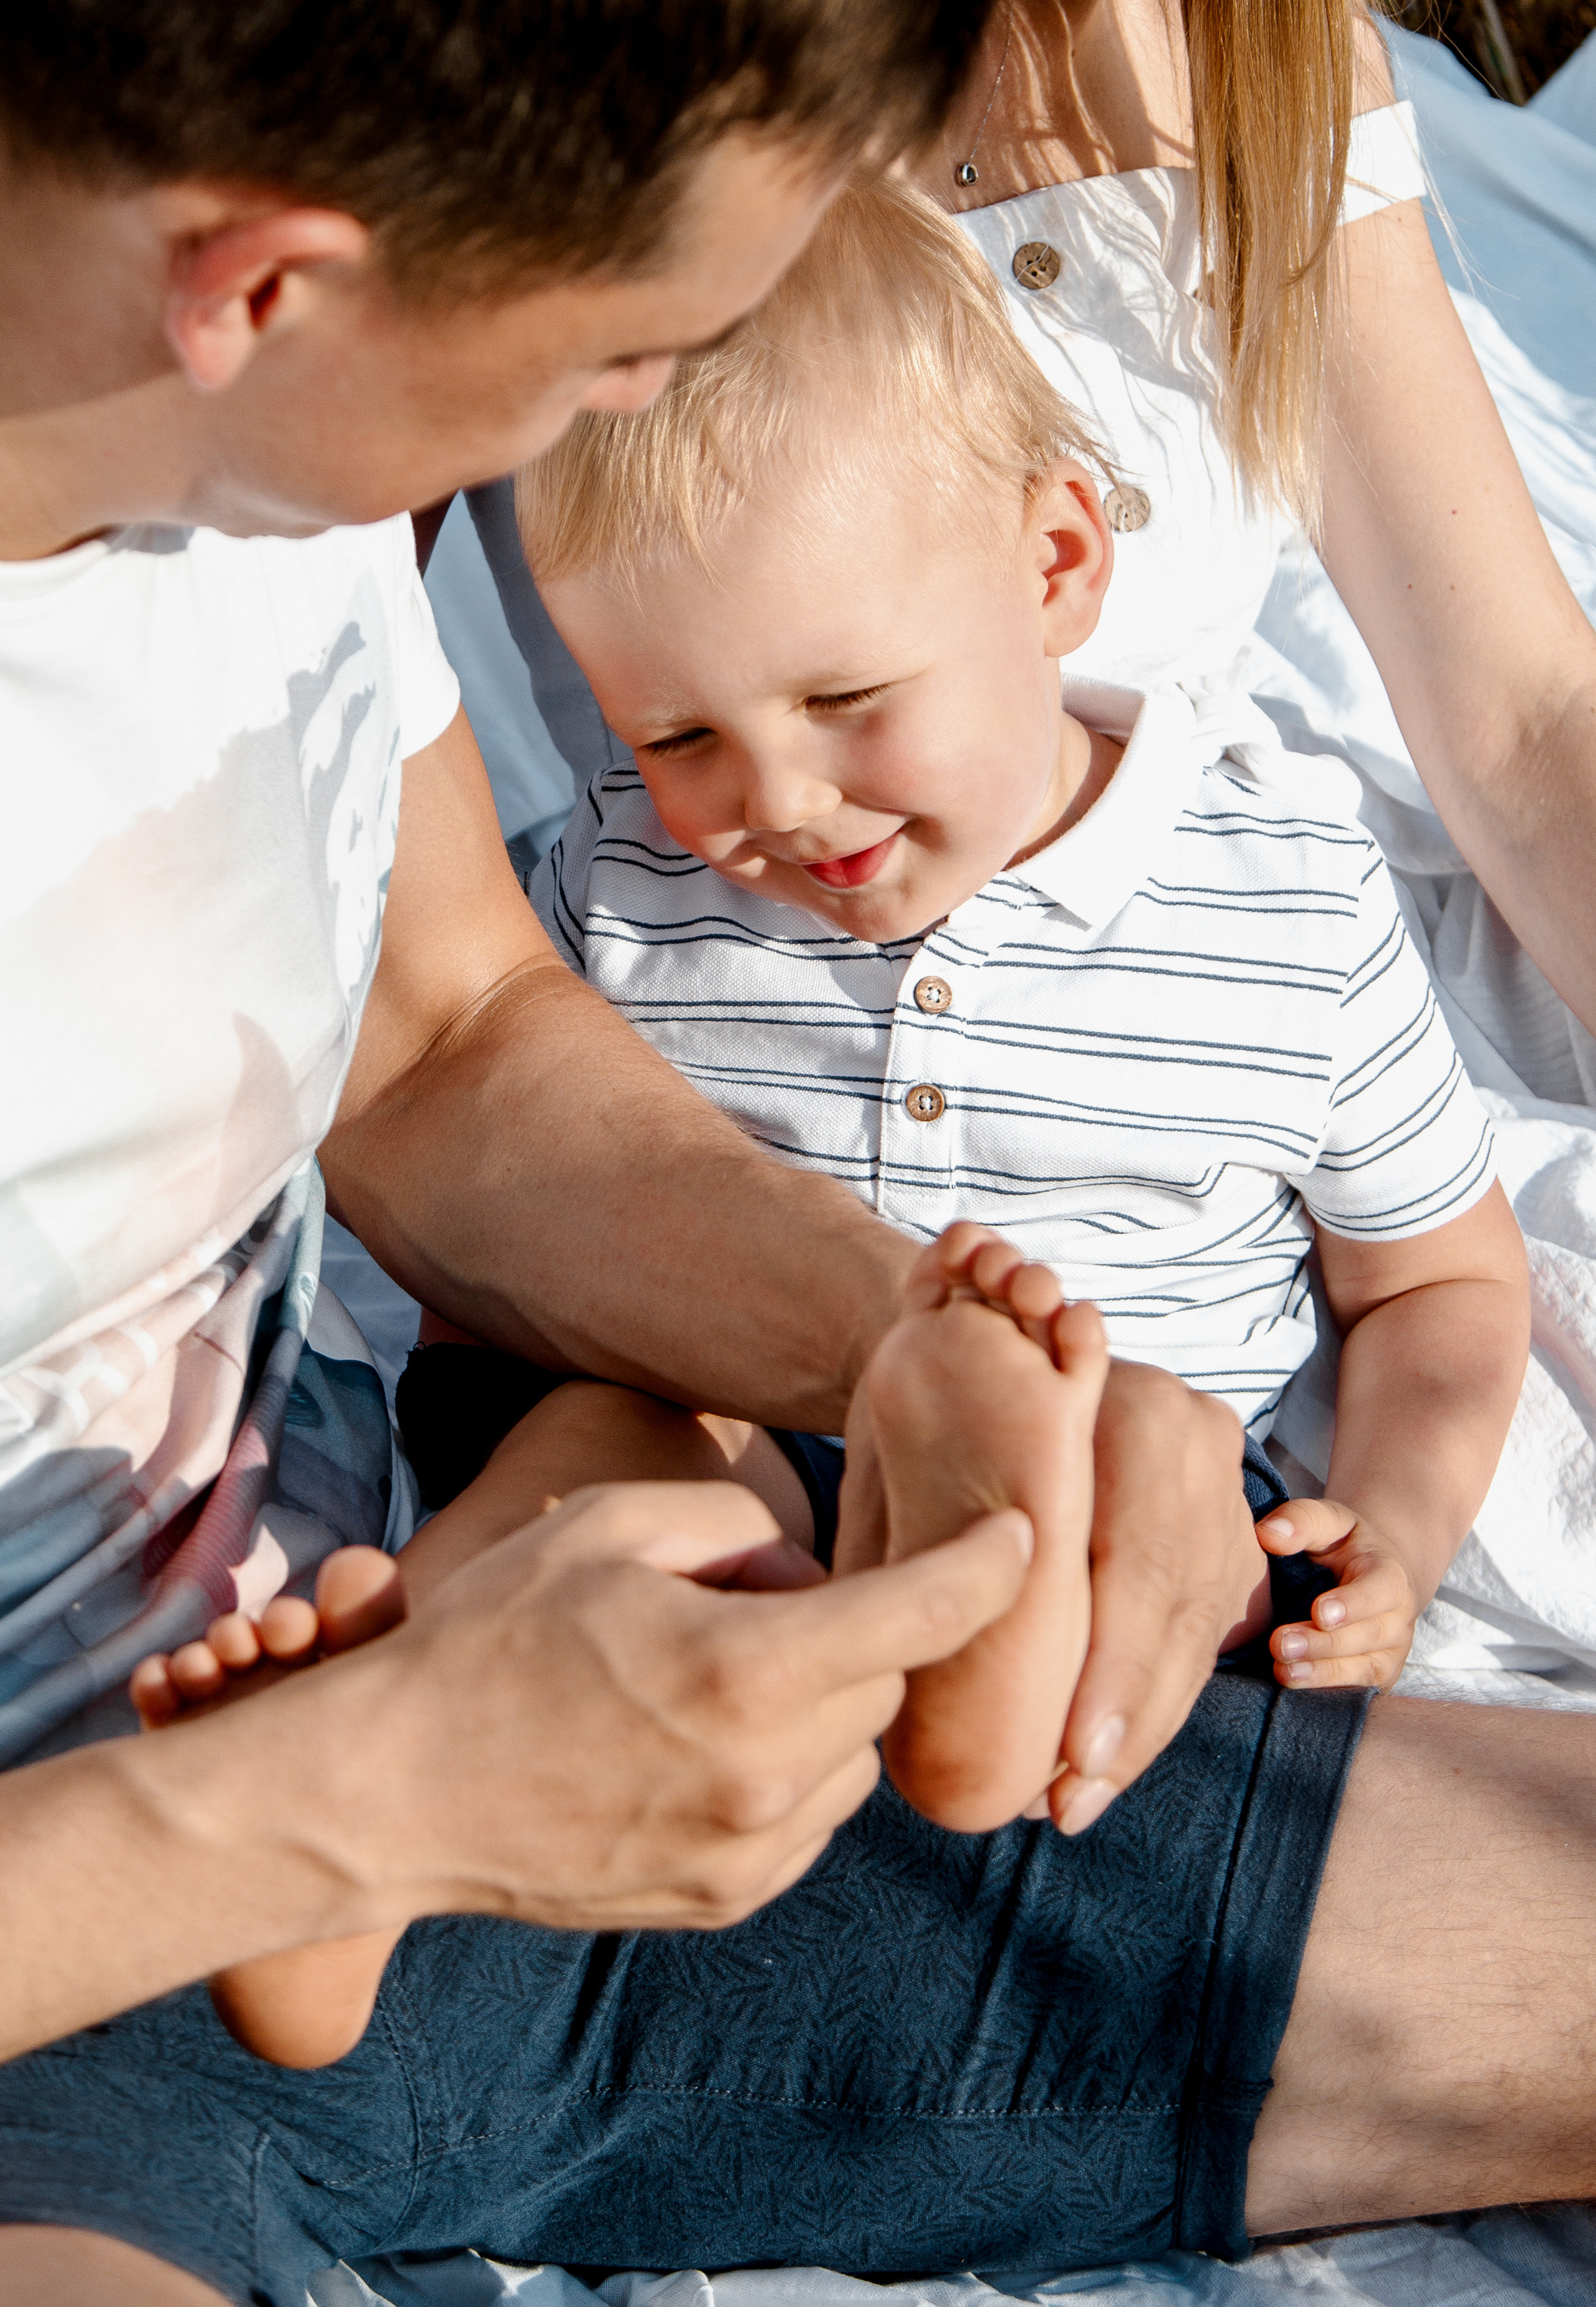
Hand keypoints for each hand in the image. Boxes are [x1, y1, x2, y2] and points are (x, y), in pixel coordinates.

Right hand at [317, 1477, 1033, 1936]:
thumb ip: (740, 1523)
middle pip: (886, 1683)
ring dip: (825, 1702)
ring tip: (713, 1673)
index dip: (989, 1567)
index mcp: (746, 1674)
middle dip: (858, 1628)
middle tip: (754, 1598)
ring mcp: (749, 1856)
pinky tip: (699, 1737)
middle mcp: (767, 1780)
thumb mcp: (610, 1526)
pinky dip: (790, 1766)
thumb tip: (808, 1574)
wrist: (390, 1793)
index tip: (1023, 1534)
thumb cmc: (490, 1640)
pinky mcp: (726, 1900)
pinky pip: (808, 1816)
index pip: (922, 1615)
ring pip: (854, 1757)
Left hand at [841, 1227, 1264, 1836]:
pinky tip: (1102, 1760)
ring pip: (1200, 1631)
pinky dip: (1154, 1699)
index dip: (1115, 1668)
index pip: (1140, 1560)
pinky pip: (1206, 1632)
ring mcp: (1222, 1486)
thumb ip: (934, 1535)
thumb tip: (894, 1660)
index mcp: (1129, 1407)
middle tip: (1065, 1807)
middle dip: (1125, 1721)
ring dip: (1139, 1728)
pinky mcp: (1229, 1532)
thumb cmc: (947, 1406)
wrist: (1009, 1337)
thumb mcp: (934, 1444)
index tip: (1074, 1756)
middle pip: (1178, 1606)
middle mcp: (1193, 1438)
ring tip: (1071, 1802)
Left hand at [1257, 1498, 1420, 1691]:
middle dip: (1323, 1644)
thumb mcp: (1328, 1521)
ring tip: (1283, 1671)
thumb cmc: (1342, 1545)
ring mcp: (1391, 1651)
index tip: (1319, 1612)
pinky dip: (1327, 1690)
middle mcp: (1397, 1617)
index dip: (1353, 1604)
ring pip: (1362, 1668)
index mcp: (1390, 1574)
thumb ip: (1301, 1520)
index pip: (1380, 1590)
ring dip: (1321, 1672)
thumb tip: (1268, 1534)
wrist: (1368, 1575)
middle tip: (1280, 1644)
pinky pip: (1357, 1689)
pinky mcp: (1377, 1676)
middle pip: (1365, 1635)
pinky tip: (1295, 1687)